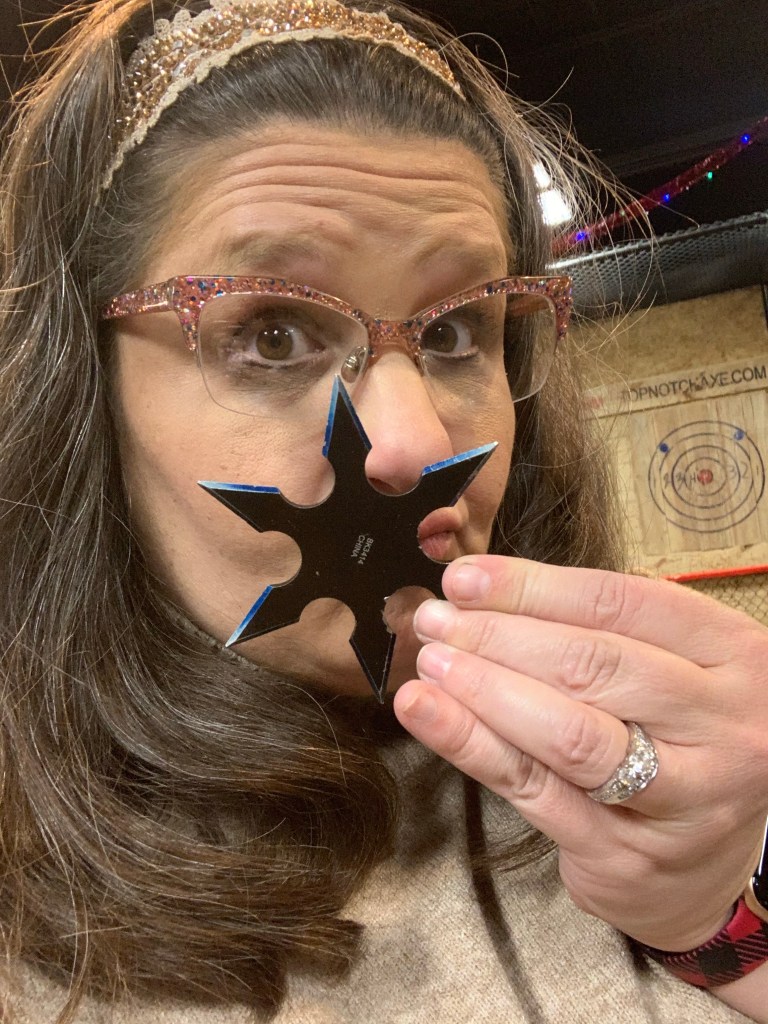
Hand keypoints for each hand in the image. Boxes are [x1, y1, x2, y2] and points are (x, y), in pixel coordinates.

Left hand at [393, 555, 767, 951]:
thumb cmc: (675, 744)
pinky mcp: (626, 854)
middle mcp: (720, 726)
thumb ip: (594, 632)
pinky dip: (473, 745)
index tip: (465, 578)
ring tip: (430, 662)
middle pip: (593, 665)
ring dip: (483, 688)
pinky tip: (430, 715)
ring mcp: (682, 797)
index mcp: (733, 657)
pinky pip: (536, 790)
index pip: (621, 603)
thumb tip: (482, 593)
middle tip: (437, 620)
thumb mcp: (666, 671)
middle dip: (498, 635)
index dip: (531, 587)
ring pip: (567, 732)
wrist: (703, 866)